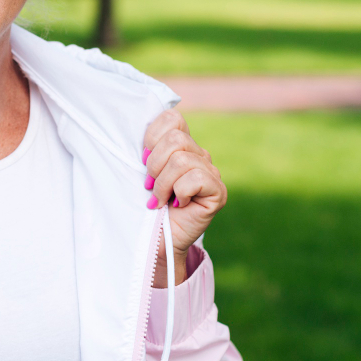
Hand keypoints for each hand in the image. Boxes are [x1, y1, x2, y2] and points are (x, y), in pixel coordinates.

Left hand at [143, 109, 227, 286]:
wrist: (157, 241)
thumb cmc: (146, 206)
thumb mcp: (141, 174)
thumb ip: (146, 152)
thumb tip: (143, 144)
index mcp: (182, 145)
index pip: (172, 119)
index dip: (153, 137)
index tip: (143, 160)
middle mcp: (200, 155)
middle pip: (176, 140)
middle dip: (154, 165)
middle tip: (150, 186)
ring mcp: (212, 172)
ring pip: (182, 160)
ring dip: (163, 184)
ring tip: (161, 199)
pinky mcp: (219, 191)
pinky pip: (196, 179)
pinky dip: (180, 193)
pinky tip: (179, 205)